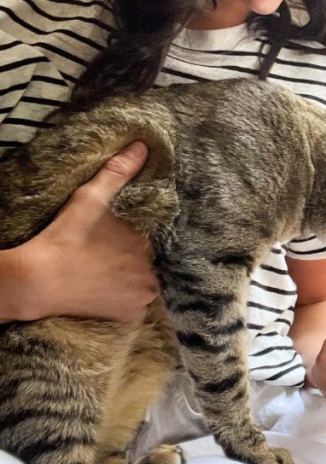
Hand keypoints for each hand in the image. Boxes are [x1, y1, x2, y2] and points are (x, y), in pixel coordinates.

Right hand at [20, 142, 157, 320]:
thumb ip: (117, 173)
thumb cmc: (62, 239)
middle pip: (143, 263)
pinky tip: (105, 293)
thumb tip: (142, 147)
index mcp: (146, 243)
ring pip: (141, 284)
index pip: (142, 241)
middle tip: (99, 261)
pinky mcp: (129, 317)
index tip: (103, 244)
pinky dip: (124, 301)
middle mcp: (151, 272)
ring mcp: (141, 298)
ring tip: (101, 276)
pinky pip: (135, 307)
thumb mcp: (90, 200)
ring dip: (128, 280)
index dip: (124, 241)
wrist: (35, 282)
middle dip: (127, 261)